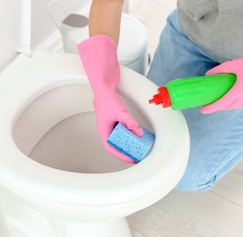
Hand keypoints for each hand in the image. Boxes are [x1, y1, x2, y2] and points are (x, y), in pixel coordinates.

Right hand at [77, 35, 142, 162]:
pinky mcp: (114, 115)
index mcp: (104, 130)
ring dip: (128, 140)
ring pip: (119, 136)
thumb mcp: (120, 112)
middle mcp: (106, 127)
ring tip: (139, 143)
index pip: (111, 148)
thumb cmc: (106, 97)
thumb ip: (130, 123)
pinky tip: (137, 131)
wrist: (103, 83)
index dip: (121, 156)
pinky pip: (122, 128)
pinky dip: (129, 131)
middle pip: (116, 143)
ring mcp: (110, 121)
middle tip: (137, 153)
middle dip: (126, 149)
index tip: (131, 159)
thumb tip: (138, 132)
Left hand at [200, 49, 242, 113]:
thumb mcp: (235, 64)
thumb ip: (220, 70)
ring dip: (231, 104)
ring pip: (240, 106)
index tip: (203, 110)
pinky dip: (242, 102)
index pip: (222, 103)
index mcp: (240, 90)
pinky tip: (238, 99)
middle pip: (230, 106)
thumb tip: (208, 74)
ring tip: (224, 100)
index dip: (211, 107)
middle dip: (220, 106)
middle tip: (211, 103)